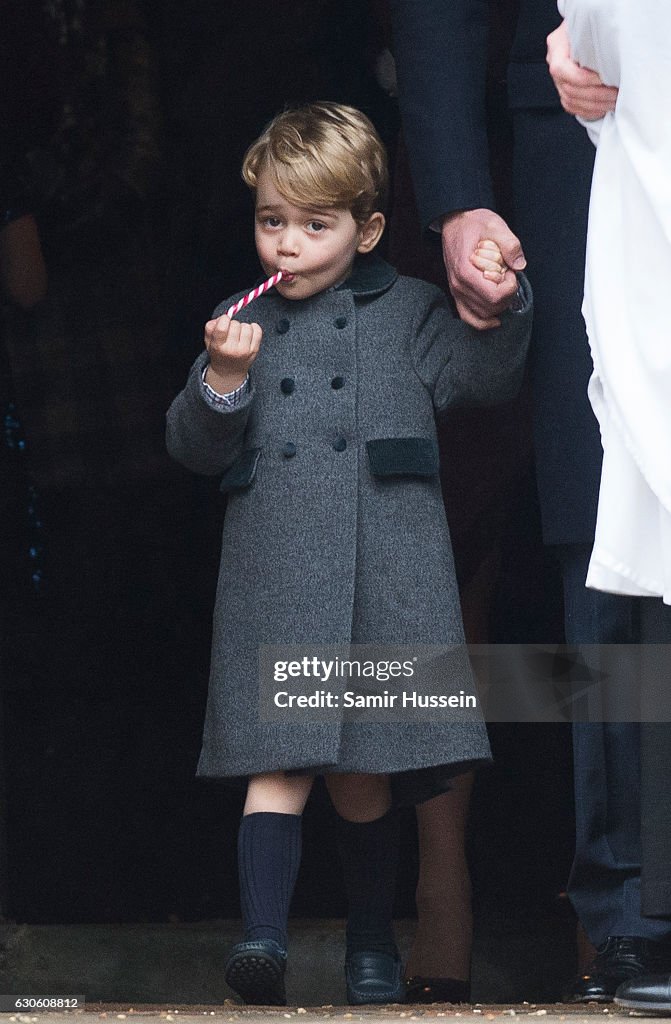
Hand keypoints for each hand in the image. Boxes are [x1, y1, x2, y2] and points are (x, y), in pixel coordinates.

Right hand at [204, 314, 261, 392]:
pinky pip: (257, 330)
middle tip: (230, 332)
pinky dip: (253, 328)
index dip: (224, 319)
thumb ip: (210, 328)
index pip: (222, 327)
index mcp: (218, 346)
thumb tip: (222, 318)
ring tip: (239, 334)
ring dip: (243, 327)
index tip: (224, 321)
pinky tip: (248, 333)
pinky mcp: (255, 350)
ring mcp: (245, 350)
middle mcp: (232, 349)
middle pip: (235, 325)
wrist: (229, 372)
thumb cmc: (219, 353)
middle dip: (232, 324)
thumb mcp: (209, 342)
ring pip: (247, 327)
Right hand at [441, 209, 524, 328]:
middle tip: (508, 276)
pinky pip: (468, 317)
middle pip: (490, 307)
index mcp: (466, 271)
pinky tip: (495, 320)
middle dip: (506, 295)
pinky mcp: (457, 294)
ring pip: (482, 315)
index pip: (494, 295)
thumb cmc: (474, 223)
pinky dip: (483, 322)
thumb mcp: (495, 225)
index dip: (509, 287)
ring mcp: (456, 292)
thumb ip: (510, 244)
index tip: (510, 272)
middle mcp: (458, 286)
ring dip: (498, 306)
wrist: (455, 221)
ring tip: (502, 287)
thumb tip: (520, 265)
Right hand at [547, 20, 617, 118]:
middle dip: (595, 95)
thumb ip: (592, 39)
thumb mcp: (589, 26)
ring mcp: (558, 80)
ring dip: (594, 105)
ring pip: (571, 101)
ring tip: (613, 101)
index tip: (603, 78)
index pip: (562, 70)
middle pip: (569, 89)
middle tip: (615, 94)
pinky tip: (603, 108)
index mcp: (556, 46)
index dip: (583, 78)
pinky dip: (589, 111)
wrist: (585, 28)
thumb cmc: (589, 23)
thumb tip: (609, 58)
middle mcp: (554, 63)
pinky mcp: (564, 90)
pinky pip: (573, 107)